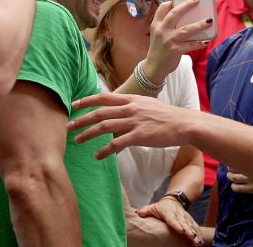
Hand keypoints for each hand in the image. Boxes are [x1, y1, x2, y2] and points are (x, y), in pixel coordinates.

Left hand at [68, 93, 197, 158]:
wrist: (184, 123)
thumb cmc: (168, 116)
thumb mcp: (149, 107)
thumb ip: (133, 112)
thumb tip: (122, 121)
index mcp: (133, 100)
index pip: (104, 97)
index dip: (87, 101)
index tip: (74, 105)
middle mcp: (131, 108)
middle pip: (100, 112)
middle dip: (81, 120)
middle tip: (68, 126)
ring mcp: (135, 122)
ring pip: (104, 127)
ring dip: (88, 134)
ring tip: (77, 141)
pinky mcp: (139, 136)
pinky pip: (116, 143)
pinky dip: (104, 150)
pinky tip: (97, 156)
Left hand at [137, 198, 203, 245]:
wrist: (174, 201)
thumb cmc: (161, 208)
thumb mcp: (153, 207)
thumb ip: (145, 211)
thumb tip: (138, 213)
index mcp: (169, 212)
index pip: (173, 219)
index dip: (177, 225)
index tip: (181, 231)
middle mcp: (179, 215)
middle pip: (184, 223)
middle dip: (189, 231)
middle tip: (192, 237)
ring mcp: (186, 218)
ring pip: (192, 226)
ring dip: (196, 234)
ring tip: (198, 242)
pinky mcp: (191, 221)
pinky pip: (196, 228)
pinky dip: (199, 235)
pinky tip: (201, 242)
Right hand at [143, 0, 210, 82]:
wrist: (154, 67)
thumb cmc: (159, 49)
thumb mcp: (158, 34)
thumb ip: (167, 25)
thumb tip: (186, 16)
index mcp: (156, 25)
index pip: (162, 8)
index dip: (171, 2)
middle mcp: (161, 30)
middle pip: (174, 14)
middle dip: (186, 6)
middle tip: (197, 0)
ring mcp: (169, 40)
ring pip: (186, 29)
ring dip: (199, 25)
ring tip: (209, 21)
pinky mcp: (175, 50)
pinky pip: (191, 45)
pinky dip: (199, 43)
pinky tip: (206, 41)